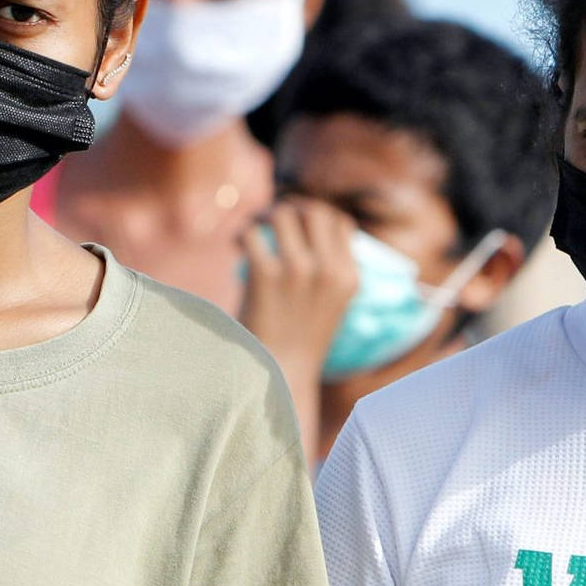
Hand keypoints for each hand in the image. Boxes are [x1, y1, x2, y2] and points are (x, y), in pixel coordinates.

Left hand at [239, 197, 359, 379]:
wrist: (277, 378)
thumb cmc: (297, 341)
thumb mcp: (328, 303)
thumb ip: (326, 266)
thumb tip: (303, 225)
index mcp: (349, 277)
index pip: (340, 221)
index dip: (315, 215)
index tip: (296, 223)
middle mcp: (328, 270)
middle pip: (314, 210)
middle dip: (291, 208)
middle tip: (271, 220)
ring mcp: (298, 270)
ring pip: (282, 214)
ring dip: (264, 216)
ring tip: (253, 229)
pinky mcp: (266, 275)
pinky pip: (251, 232)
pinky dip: (241, 234)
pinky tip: (236, 246)